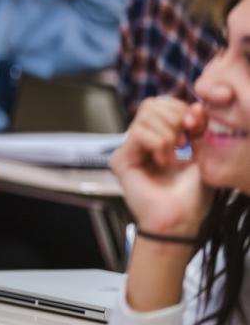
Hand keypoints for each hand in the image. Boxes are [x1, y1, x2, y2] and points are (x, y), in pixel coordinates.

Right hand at [109, 96, 212, 236]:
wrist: (181, 220)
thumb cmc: (192, 195)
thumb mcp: (202, 153)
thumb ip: (198, 128)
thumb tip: (195, 105)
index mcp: (158, 137)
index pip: (160, 104)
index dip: (179, 108)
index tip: (195, 124)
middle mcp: (140, 141)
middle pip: (150, 105)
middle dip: (174, 118)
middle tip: (185, 141)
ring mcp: (129, 150)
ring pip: (144, 117)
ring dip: (167, 134)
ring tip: (174, 156)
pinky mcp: (121, 160)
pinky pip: (138, 134)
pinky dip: (157, 143)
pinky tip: (163, 162)